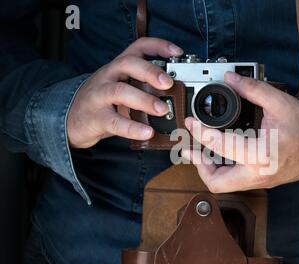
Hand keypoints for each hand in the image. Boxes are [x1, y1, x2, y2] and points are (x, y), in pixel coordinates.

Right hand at [67, 37, 182, 148]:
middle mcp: (108, 76)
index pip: (137, 47)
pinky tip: (147, 132)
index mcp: (118, 67)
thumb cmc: (103, 102)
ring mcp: (99, 96)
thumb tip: (177, 96)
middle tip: (169, 83)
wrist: (71, 119)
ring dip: (144, 100)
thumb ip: (144, 88)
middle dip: (150, 71)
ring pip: (120, 91)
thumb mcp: (123, 88)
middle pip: (127, 64)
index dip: (158, 46)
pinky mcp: (95, 118)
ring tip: (163, 109)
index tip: (177, 52)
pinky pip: (114, 122)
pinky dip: (132, 128)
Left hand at [182, 72, 298, 192]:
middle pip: (216, 183)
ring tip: (201, 150)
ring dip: (210, 169)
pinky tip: (221, 153)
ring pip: (225, 185)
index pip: (220, 145)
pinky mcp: (262, 180)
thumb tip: (231, 79)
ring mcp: (260, 181)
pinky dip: (223, 169)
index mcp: (260, 155)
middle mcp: (258, 174)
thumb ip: (252, 89)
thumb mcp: (280, 103)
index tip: (191, 121)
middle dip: (199, 165)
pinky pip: (236, 180)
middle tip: (192, 148)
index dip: (200, 132)